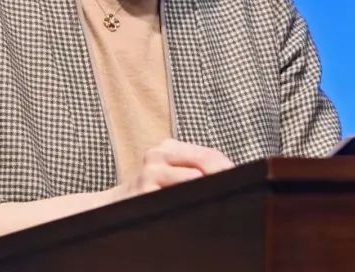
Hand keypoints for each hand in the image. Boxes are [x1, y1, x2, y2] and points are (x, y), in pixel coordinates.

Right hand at [110, 138, 233, 202]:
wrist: (111, 206)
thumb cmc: (148, 192)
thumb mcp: (168, 174)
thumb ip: (193, 170)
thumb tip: (229, 175)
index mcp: (168, 147)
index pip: (209, 154)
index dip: (227, 167)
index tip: (243, 179)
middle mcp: (159, 153)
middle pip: (206, 161)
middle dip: (224, 175)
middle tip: (239, 188)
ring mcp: (151, 170)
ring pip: (195, 177)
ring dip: (211, 187)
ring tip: (224, 196)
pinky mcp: (145, 189)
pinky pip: (178, 194)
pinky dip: (191, 199)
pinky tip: (198, 204)